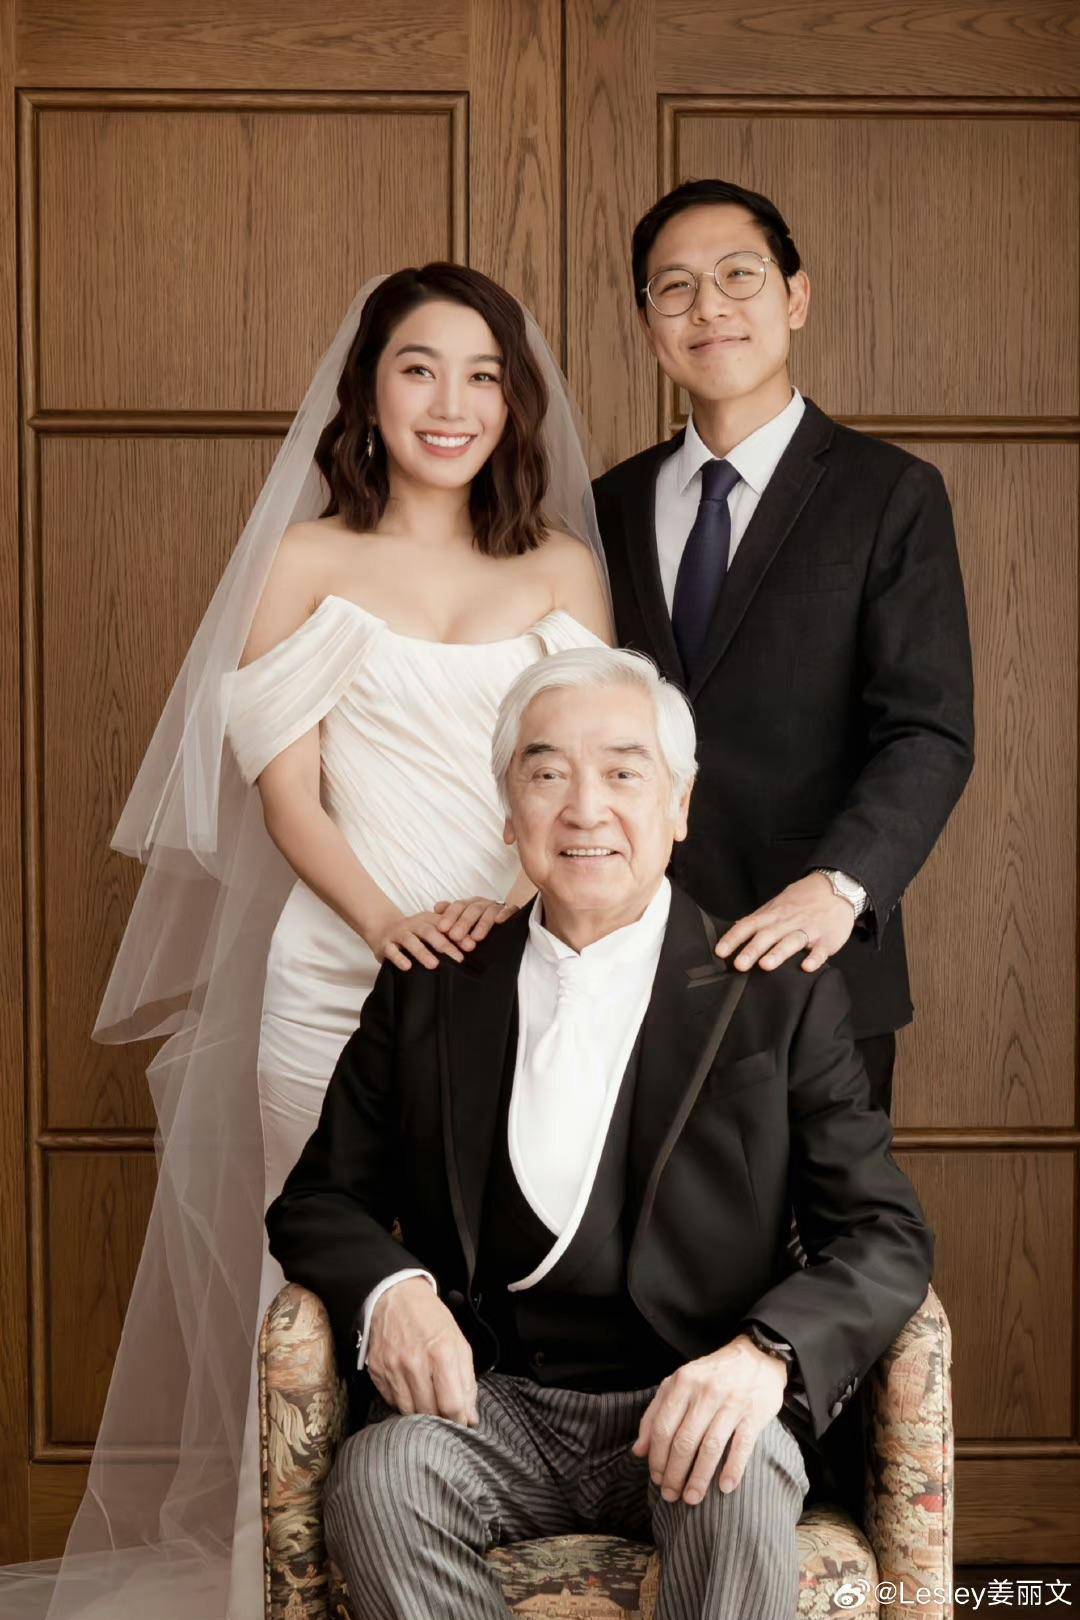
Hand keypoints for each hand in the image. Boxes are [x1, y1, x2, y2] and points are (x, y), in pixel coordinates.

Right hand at [367, 1277, 478, 1425]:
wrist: (396, 1297)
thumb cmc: (431, 1320)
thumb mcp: (458, 1343)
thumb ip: (467, 1382)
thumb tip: (470, 1417)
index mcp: (441, 1354)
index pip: (451, 1406)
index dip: (459, 1420)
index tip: (462, 1423)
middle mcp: (414, 1364)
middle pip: (429, 1413)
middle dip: (441, 1418)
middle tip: (445, 1411)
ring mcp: (392, 1369)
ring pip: (409, 1412)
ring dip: (421, 1413)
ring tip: (428, 1398)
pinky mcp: (377, 1372)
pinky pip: (392, 1402)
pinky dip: (404, 1401)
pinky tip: (410, 1388)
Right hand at [369, 909, 470, 970]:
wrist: (382, 927)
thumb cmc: (414, 932)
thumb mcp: (430, 928)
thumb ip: (449, 934)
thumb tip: (472, 944)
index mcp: (426, 919)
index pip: (444, 925)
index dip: (458, 934)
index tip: (471, 946)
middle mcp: (412, 924)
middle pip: (429, 932)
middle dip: (444, 945)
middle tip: (458, 959)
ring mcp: (398, 934)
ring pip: (410, 941)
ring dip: (422, 952)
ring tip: (434, 964)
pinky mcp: (384, 945)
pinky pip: (391, 951)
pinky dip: (399, 958)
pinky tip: (407, 967)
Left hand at [433, 896, 518, 947]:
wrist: (501, 923)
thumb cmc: (475, 925)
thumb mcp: (460, 920)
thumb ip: (448, 914)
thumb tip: (437, 907)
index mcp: (469, 904)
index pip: (458, 906)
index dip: (449, 916)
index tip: (441, 928)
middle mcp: (483, 904)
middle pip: (472, 909)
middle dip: (463, 922)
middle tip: (455, 936)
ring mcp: (497, 908)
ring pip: (489, 912)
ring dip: (482, 924)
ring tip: (475, 938)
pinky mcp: (512, 912)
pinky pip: (510, 910)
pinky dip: (505, 914)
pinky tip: (500, 921)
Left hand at [631, 1335, 786, 1504]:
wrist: (756, 1356)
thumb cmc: (712, 1375)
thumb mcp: (679, 1383)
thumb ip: (656, 1413)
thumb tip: (638, 1451)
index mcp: (683, 1382)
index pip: (663, 1427)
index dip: (657, 1458)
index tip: (656, 1479)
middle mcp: (706, 1392)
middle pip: (684, 1441)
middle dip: (674, 1474)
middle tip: (671, 1495)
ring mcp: (732, 1403)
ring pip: (710, 1448)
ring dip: (699, 1478)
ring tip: (692, 1498)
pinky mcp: (755, 1413)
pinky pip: (742, 1447)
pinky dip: (732, 1470)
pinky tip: (725, 1488)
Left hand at [716, 873, 855, 972]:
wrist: (836, 887)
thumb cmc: (803, 899)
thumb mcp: (777, 904)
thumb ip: (758, 919)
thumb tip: (735, 927)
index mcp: (773, 914)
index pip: (749, 925)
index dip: (733, 938)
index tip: (720, 952)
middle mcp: (788, 921)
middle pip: (767, 935)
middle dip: (752, 950)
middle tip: (739, 965)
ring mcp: (809, 929)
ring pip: (791, 941)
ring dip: (778, 953)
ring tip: (765, 965)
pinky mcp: (828, 938)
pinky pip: (821, 950)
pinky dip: (814, 958)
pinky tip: (806, 967)